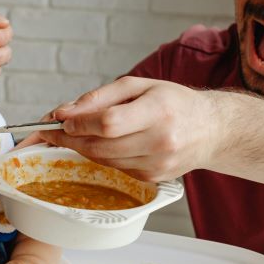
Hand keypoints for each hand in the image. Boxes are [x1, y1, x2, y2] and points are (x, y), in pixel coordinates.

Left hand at [38, 76, 220, 181]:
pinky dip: (102, 156)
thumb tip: (64, 112)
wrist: (211, 130)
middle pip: (101, 145)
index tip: (59, 119)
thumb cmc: (174, 102)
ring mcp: (157, 164)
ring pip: (103, 160)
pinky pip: (115, 168)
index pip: (108, 123)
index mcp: (159, 111)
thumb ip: (99, 97)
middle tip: (52, 129)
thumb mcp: (138, 86)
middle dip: (70, 138)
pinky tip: (102, 143)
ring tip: (73, 133)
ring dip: (82, 147)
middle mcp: (161, 141)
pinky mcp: (153, 178)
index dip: (79, 123)